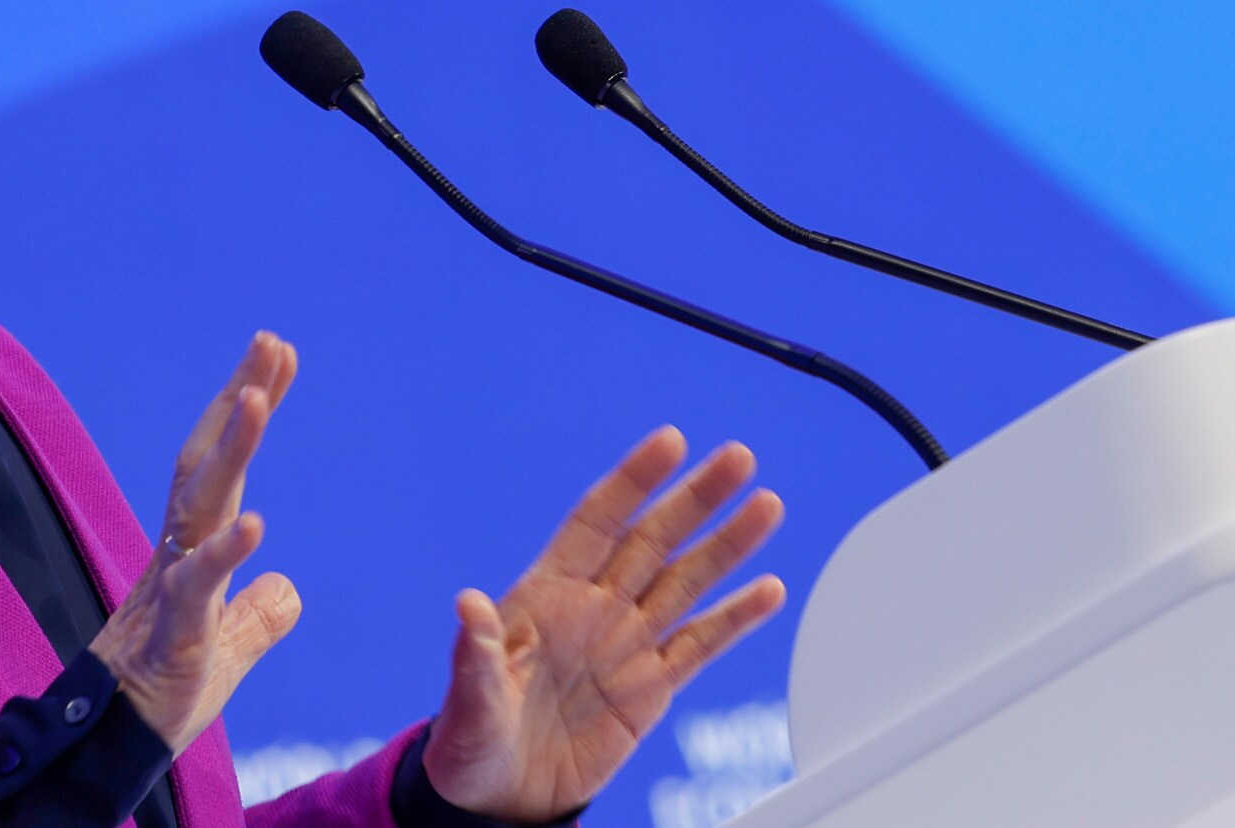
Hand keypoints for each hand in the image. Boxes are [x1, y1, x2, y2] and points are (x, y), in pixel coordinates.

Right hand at [90, 332, 304, 748]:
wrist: (116, 745)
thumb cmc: (166, 693)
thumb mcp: (231, 648)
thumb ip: (259, 614)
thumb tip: (287, 587)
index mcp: (195, 548)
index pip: (225, 463)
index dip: (248, 408)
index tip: (278, 354)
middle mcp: (180, 551)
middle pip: (210, 459)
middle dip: (239, 397)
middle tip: (270, 341)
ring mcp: (174, 585)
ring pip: (200, 503)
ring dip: (231, 448)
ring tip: (260, 399)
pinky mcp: (175, 632)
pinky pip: (197, 584)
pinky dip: (224, 553)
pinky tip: (257, 524)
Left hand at [421, 430, 787, 822]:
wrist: (500, 798)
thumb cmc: (471, 740)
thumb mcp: (467, 701)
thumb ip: (475, 655)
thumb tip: (468, 605)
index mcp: (547, 593)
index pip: (597, 520)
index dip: (634, 480)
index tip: (671, 442)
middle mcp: (594, 608)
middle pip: (653, 538)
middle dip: (695, 498)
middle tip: (739, 458)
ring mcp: (626, 644)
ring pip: (685, 581)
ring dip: (727, 545)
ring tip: (766, 506)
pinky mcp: (651, 688)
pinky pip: (699, 645)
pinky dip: (735, 619)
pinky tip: (767, 589)